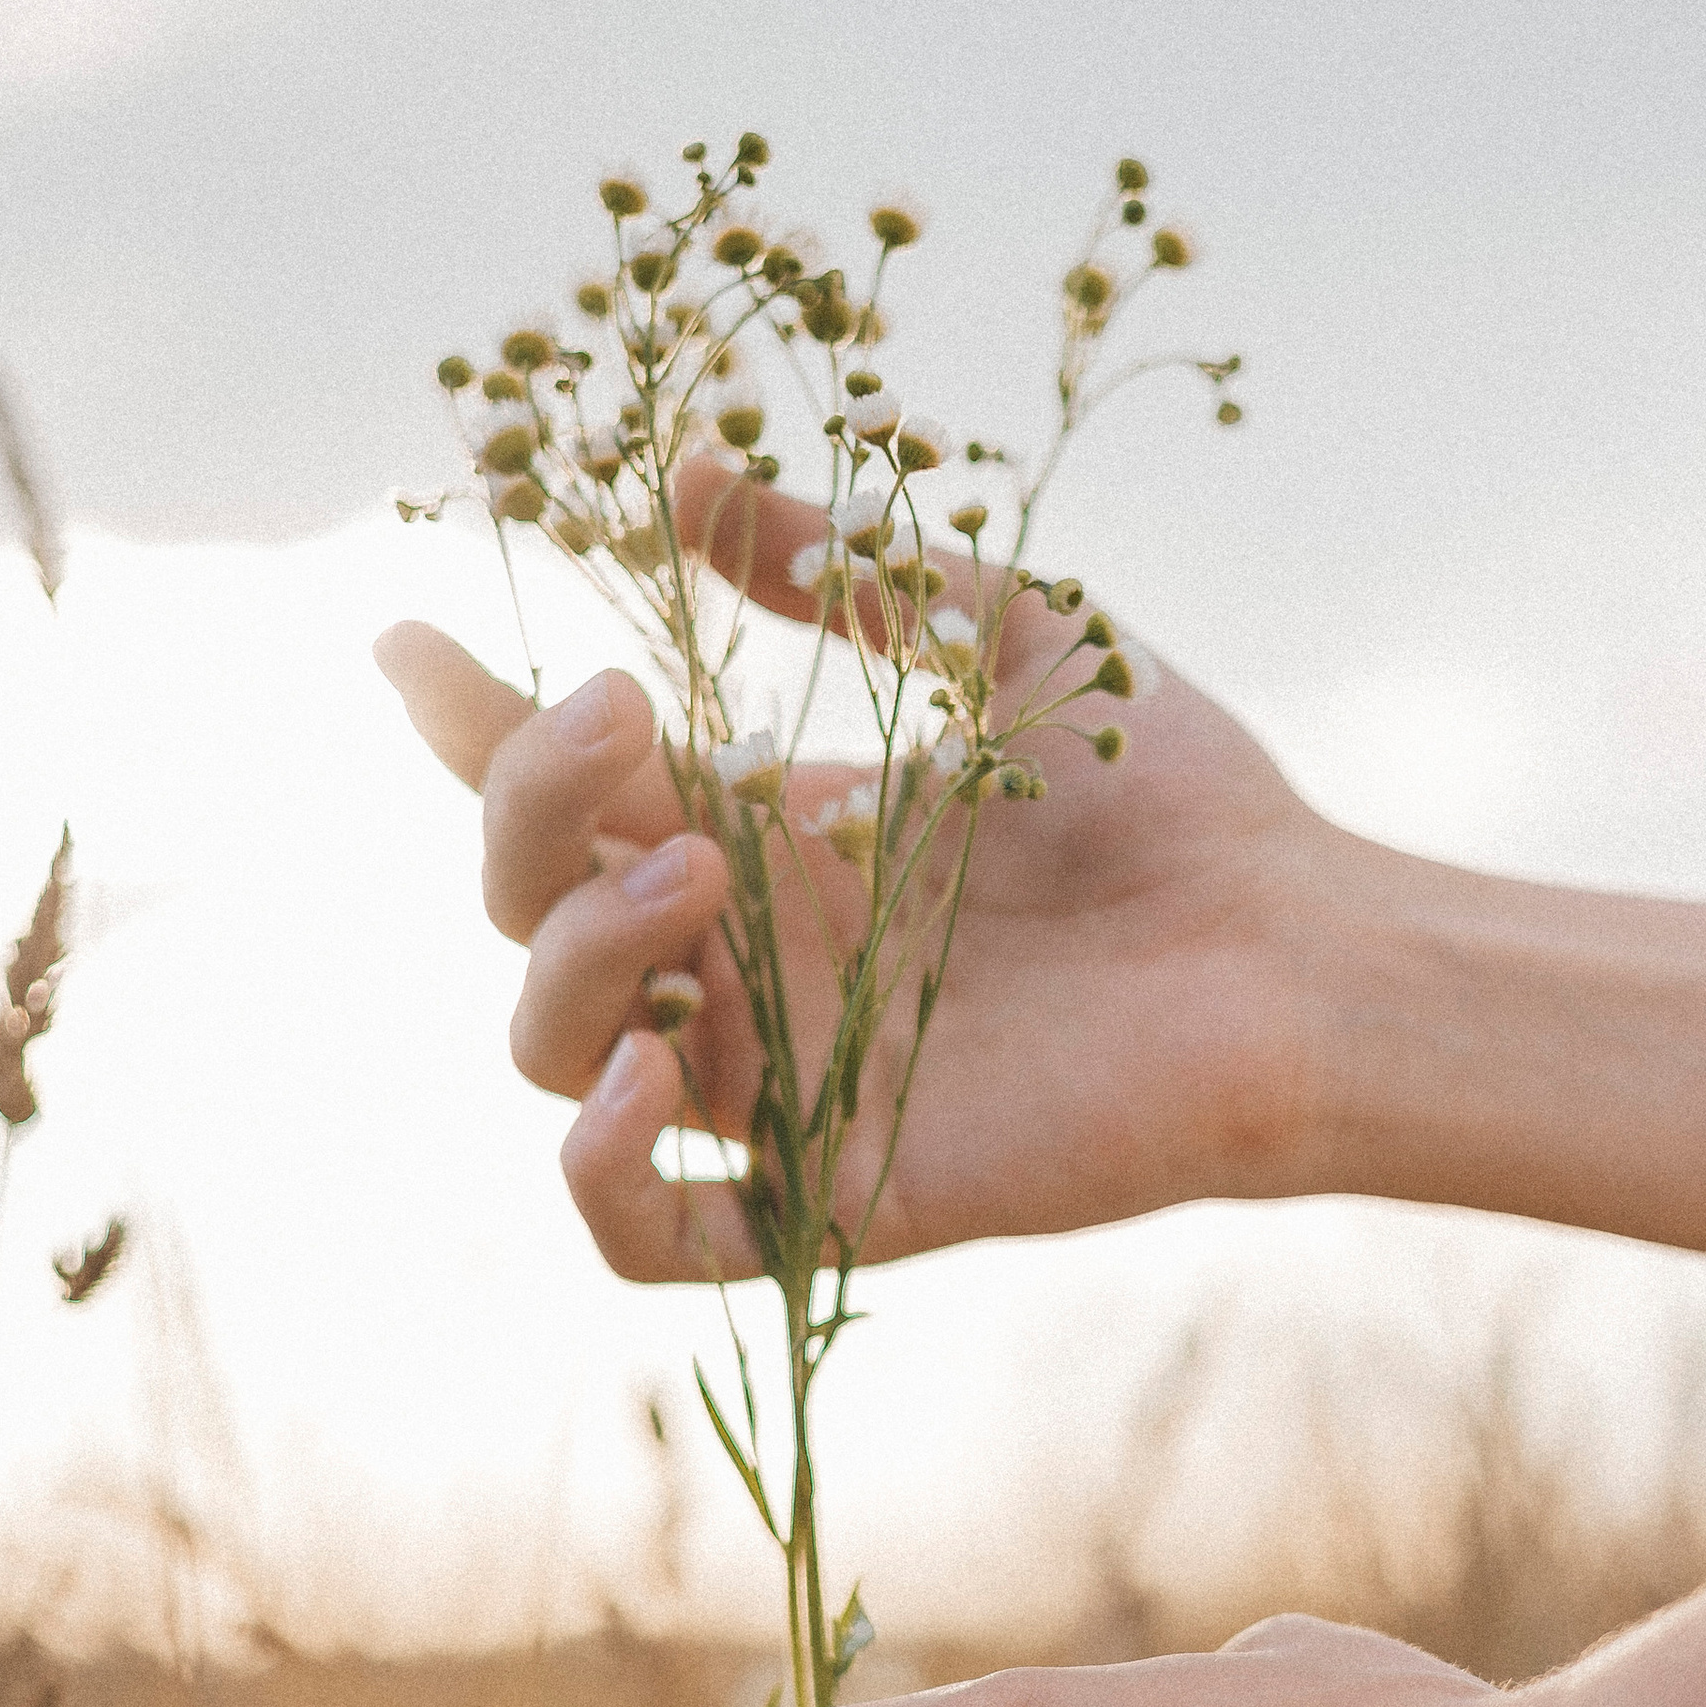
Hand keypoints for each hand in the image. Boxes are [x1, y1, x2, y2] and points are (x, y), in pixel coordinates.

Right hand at [377, 468, 1331, 1278]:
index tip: (411, 641)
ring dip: (569, 959)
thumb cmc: (1170, 796)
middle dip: (526, 809)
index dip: (469, 725)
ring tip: (691, 876)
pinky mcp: (839, 1199)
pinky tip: (657, 1073)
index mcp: (758, 832)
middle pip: (525, 909)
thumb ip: (846, 559)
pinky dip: (601, 1172)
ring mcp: (778, 1087)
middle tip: (632, 725)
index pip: (561, 786)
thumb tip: (692, 469)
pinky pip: (647, 1237)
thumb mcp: (1003, 636)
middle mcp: (743, 961)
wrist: (1294, 947)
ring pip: (557, 1057)